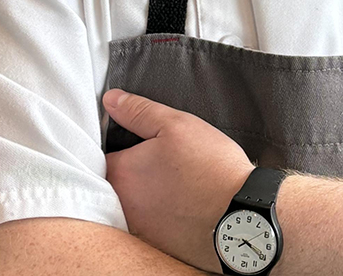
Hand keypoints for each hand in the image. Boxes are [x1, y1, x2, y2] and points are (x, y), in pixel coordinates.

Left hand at [102, 89, 254, 271]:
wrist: (240, 212)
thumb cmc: (208, 166)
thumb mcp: (175, 124)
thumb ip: (138, 110)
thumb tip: (111, 99)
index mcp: (121, 175)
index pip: (102, 154)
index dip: (119, 140)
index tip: (138, 136)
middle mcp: (123, 206)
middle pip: (118, 179)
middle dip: (134, 165)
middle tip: (161, 154)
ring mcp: (141, 228)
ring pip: (136, 200)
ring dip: (148, 188)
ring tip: (175, 174)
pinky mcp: (160, 242)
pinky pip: (153, 218)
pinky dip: (163, 206)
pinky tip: (183, 195)